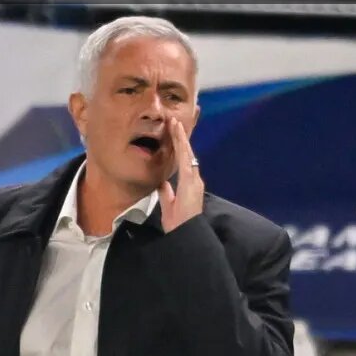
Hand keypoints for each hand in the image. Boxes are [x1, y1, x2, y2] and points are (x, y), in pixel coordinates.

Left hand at [158, 117, 203, 232]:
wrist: (185, 233)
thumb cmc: (178, 223)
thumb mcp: (169, 205)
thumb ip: (166, 193)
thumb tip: (162, 182)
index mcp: (189, 184)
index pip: (183, 161)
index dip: (178, 147)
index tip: (173, 134)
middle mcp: (194, 179)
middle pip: (186, 153)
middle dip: (180, 137)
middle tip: (173, 122)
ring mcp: (194, 179)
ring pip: (187, 153)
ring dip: (180, 137)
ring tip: (174, 123)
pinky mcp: (191, 180)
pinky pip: (185, 159)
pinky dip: (181, 145)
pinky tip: (177, 134)